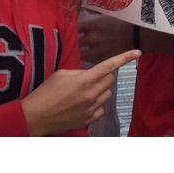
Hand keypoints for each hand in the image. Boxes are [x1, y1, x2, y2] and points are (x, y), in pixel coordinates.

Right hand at [21, 50, 139, 135]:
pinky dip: (96, 105)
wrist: (36, 116)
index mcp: (84, 80)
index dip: (125, 57)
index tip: (137, 52)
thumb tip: (91, 73)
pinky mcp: (89, 120)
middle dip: (104, 76)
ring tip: (83, 93)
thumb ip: (81, 71)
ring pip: (108, 94)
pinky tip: (82, 105)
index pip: (110, 65)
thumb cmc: (46, 92)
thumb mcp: (62, 74)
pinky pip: (101, 108)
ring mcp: (91, 108)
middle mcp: (91, 94)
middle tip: (90, 78)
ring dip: (100, 91)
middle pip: (111, 80)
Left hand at [78, 14, 135, 63]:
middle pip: (76, 42)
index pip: (75, 28)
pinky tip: (95, 55)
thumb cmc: (125, 21)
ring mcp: (97, 50)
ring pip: (81, 54)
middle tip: (79, 41)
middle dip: (77, 41)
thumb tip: (83, 7)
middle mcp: (92, 38)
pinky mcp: (103, 59)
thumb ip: (93, 11)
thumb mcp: (108, 12)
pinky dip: (91, 59)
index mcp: (92, 25)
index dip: (74, 29)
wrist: (138, 34)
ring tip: (85, 50)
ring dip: (82, 52)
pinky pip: (91, 61)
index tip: (76, 29)